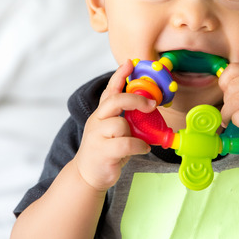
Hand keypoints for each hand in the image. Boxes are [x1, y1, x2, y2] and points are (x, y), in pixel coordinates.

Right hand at [74, 60, 155, 191]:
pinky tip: (142, 149)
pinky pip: (126, 143)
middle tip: (151, 104)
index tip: (129, 63)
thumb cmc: (106, 151)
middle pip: (115, 101)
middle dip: (135, 99)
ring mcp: (97, 136)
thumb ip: (125, 118)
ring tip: (140, 142)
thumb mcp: (113, 131)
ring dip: (136, 133)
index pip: (109, 90)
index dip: (119, 76)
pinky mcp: (102, 152)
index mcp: (101, 114)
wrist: (87, 175)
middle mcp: (97, 121)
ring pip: (121, 125)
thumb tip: (148, 108)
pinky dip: (139, 146)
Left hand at [218, 63, 238, 148]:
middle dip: (225, 103)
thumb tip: (214, 91)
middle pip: (231, 87)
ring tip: (231, 121)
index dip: (224, 83)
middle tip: (229, 114)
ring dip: (228, 115)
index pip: (232, 69)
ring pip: (235, 102)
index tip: (227, 96)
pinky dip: (238, 121)